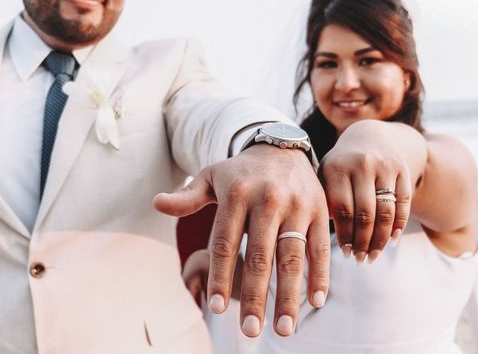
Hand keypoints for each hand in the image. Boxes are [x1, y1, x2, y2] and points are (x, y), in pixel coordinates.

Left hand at [154, 144, 329, 337]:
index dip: (220, 276)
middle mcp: (267, 200)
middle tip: (249, 331)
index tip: (215, 307)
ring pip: (291, 257)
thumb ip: (187, 197)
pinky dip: (319, 276)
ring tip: (282, 329)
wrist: (282, 146)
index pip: (224, 242)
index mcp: (236, 193)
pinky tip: (315, 303)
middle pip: (259, 256)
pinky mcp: (319, 211)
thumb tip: (157, 203)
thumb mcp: (211, 178)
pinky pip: (319, 248)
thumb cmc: (240, 172)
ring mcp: (296, 206)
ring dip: (288, 297)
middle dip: (254, 297)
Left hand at [319, 120, 424, 263]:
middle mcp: (361, 164)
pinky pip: (403, 203)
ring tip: (374, 255)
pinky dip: (399, 225)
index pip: (342, 210)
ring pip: (386, 211)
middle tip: (361, 259)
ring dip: (381, 239)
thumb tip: (318, 240)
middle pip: (365, 214)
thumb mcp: (326, 176)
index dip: (345, 236)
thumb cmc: (341, 167)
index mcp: (336, 167)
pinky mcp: (402, 169)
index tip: (346, 254)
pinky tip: (391, 241)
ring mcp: (384, 166)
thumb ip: (322, 201)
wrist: (370, 137)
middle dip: (363, 242)